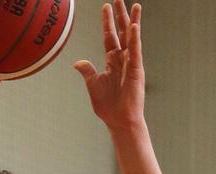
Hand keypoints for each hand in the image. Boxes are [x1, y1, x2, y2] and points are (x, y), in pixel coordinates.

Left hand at [74, 1, 143, 128]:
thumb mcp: (93, 84)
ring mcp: (131, 63)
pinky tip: (134, 26)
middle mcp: (123, 59)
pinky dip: (135, 39)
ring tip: (135, 5)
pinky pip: (135, 51)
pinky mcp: (136, 70)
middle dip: (120, 15)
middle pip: (121, 32)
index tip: (105, 7)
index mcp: (112, 62)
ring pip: (132, 38)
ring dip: (133, 21)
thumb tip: (78, 62)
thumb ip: (87, 71)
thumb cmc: (108, 106)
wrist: (119, 120)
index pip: (109, 37)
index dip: (107, 22)